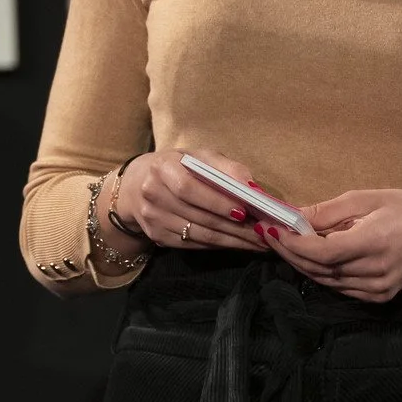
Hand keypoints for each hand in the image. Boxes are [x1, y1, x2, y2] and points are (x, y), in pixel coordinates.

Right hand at [118, 148, 269, 252]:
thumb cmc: (177, 166)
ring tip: (259, 242)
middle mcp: (152, 194)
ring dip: (234, 241)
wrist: (137, 184)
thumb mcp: (198, 156)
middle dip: (236, 227)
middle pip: (199, 217)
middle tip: (264, 233)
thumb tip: (253, 188)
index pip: (189, 188)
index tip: (246, 211)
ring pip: (200, 235)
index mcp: (162, 168)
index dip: (217, 202)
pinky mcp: (158, 236)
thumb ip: (226, 167)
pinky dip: (221, 245)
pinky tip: (239, 244)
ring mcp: (153, 219)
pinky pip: (195, 245)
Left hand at [267, 188, 401, 301]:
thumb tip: (293, 216)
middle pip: (320, 269)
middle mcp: (375, 271)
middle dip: (290, 253)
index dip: (292, 244)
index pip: (321, 253)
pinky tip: (309, 258)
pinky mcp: (381, 297)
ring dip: (302, 264)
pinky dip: (322, 274)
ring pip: (327, 282)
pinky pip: (341, 288)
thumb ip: (328, 211)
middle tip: (269, 235)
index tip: (271, 229)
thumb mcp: (367, 199)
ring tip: (283, 244)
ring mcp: (379, 288)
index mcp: (373, 243)